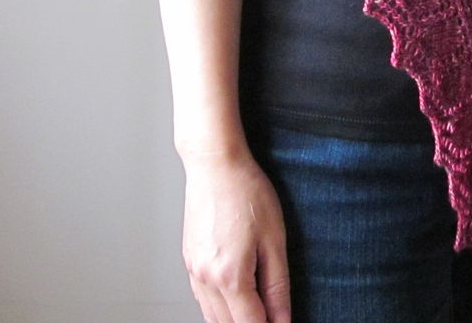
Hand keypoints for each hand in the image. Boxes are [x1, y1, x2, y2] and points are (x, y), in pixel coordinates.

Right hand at [181, 152, 292, 322]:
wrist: (215, 165)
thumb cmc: (245, 191)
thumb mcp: (274, 238)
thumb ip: (277, 285)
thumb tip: (283, 318)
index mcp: (230, 276)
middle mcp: (206, 278)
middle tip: (272, 318)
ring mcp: (193, 271)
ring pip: (212, 316)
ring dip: (233, 320)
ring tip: (256, 310)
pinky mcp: (188, 261)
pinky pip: (202, 298)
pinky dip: (218, 308)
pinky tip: (233, 299)